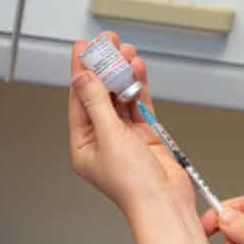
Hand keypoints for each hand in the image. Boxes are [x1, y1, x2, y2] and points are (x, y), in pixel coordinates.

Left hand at [68, 32, 193, 214]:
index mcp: (84, 144)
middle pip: (100, 93)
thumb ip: (97, 104)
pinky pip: (140, 103)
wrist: (165, 201)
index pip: (79, 99)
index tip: (84, 48)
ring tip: (125, 51)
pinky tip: (138, 69)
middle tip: (107, 42)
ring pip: (121, 96)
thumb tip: (83, 79)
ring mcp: (126, 135)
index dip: (82, 70)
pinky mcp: (147, 134)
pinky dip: (139, 86)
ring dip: (123, 73)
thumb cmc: (134, 184)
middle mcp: (103, 137)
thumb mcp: (110, 138)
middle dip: (104, 66)